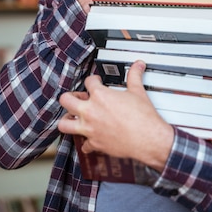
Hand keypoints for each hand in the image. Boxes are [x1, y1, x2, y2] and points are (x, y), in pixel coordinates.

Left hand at [58, 60, 174, 171]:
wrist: (148, 138)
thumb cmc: (143, 118)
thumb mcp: (138, 92)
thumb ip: (134, 76)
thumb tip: (138, 66)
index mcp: (100, 96)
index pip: (88, 82)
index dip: (92, 80)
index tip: (95, 82)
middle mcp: (90, 111)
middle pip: (66, 100)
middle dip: (70, 97)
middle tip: (76, 98)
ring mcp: (90, 128)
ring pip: (64, 124)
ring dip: (67, 120)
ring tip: (72, 118)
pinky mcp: (94, 143)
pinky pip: (84, 145)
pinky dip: (86, 142)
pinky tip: (91, 139)